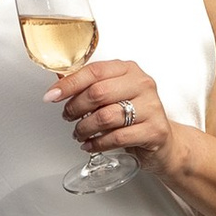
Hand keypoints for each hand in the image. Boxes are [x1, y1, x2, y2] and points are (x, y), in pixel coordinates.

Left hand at [47, 52, 180, 173]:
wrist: (163, 140)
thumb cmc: (134, 115)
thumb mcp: (113, 95)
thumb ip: (88, 86)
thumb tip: (58, 80)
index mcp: (129, 70)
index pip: (94, 71)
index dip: (69, 84)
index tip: (51, 95)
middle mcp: (142, 84)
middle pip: (98, 93)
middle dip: (75, 108)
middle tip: (67, 117)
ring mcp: (151, 107)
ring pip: (106, 117)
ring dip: (84, 128)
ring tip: (79, 133)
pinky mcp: (154, 130)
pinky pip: (117, 137)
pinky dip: (97, 144)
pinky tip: (90, 145)